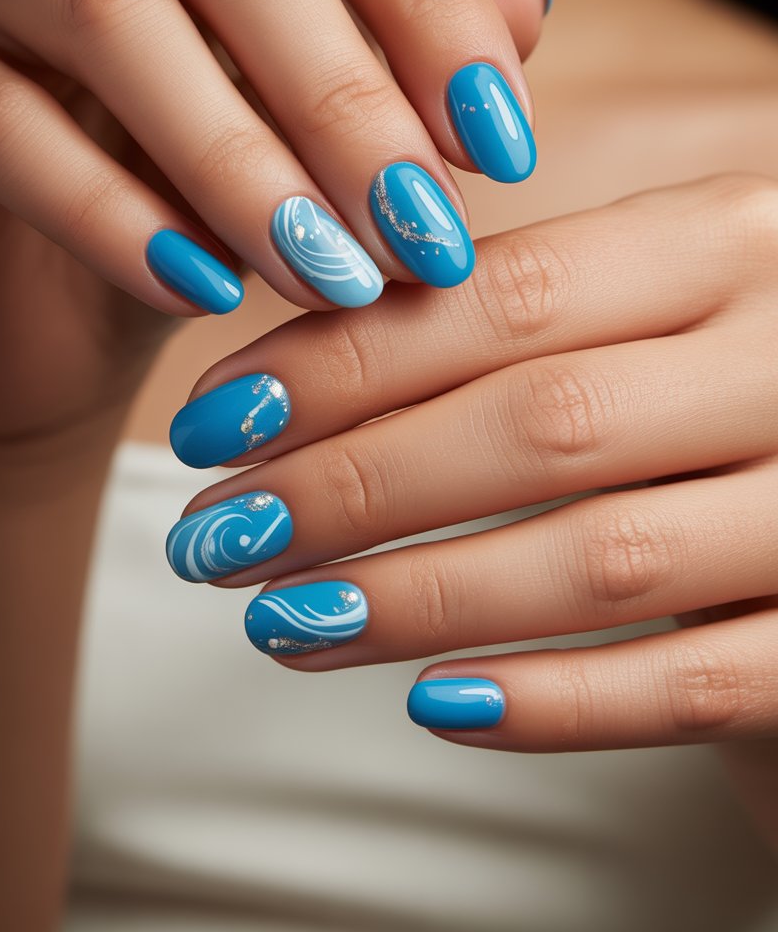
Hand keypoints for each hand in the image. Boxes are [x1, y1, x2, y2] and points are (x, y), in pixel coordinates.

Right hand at [0, 0, 545, 442]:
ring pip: (118, 22)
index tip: (506, 153)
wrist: (55, 300)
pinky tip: (204, 294)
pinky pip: (3, 125)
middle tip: (422, 235)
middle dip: (345, 103)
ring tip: (329, 277)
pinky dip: (113, 215)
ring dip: (239, 164)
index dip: (437, 20)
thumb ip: (408, 55)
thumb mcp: (317, 131)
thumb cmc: (206, 198)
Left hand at [170, 174, 777, 754]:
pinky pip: (691, 686)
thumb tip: (292, 351)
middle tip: (220, 537)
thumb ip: (514, 313)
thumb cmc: (711, 393)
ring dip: (415, 600)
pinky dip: (554, 702)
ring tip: (284, 622)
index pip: (506, 295)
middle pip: (539, 423)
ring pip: (601, 558)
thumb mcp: (642, 312)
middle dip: (352, 486)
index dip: (344, 363)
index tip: (217, 423)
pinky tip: (437, 703)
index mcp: (732, 240)